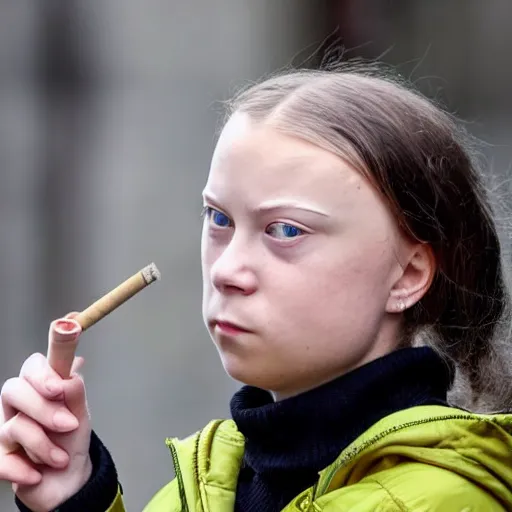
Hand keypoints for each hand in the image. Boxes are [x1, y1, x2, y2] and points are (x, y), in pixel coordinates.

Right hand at [0, 315, 92, 511]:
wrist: (69, 480)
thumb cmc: (72, 440)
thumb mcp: (81, 414)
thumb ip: (75, 391)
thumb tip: (72, 368)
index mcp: (42, 386)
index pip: (34, 365)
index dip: (41, 369)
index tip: (58, 387)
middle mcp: (20, 404)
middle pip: (13, 389)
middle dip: (43, 409)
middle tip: (69, 424)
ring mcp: (7, 429)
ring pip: (13, 425)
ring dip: (43, 445)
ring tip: (62, 458)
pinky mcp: (1, 457)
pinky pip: (2, 460)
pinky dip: (24, 470)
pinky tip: (39, 474)